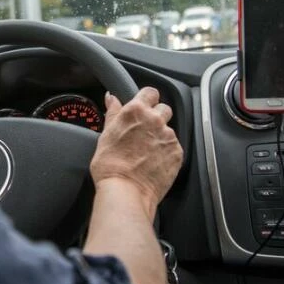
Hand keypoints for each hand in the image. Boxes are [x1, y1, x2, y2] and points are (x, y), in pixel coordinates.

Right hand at [90, 87, 182, 214]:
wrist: (126, 191)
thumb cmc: (110, 166)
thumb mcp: (106, 135)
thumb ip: (113, 113)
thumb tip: (112, 98)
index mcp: (136, 111)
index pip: (150, 92)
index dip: (147, 99)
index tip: (144, 106)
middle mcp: (155, 120)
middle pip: (164, 108)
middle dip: (157, 116)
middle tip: (145, 131)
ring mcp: (168, 136)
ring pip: (169, 129)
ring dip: (161, 136)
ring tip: (147, 152)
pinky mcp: (177, 153)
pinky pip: (174, 147)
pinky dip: (167, 152)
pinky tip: (154, 162)